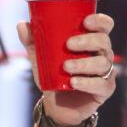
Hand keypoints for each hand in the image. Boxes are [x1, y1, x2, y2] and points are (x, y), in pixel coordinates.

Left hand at [17, 12, 117, 126]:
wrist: (54, 105)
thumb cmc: (52, 76)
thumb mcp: (40, 58)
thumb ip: (32, 42)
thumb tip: (21, 25)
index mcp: (92, 42)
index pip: (104, 26)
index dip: (99, 21)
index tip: (85, 22)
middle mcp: (102, 54)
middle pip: (104, 41)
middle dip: (87, 41)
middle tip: (68, 44)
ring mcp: (105, 72)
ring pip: (102, 63)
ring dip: (84, 63)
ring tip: (66, 67)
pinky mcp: (104, 90)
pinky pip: (101, 84)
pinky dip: (86, 83)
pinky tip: (73, 82)